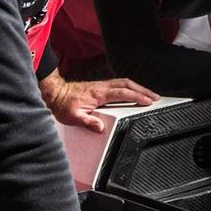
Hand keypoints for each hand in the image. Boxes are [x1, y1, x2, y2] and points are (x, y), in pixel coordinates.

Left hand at [39, 68, 158, 132]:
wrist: (55, 94)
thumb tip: (100, 127)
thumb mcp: (73, 117)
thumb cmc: (63, 105)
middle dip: (143, 90)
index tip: (148, 101)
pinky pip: (119, 84)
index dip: (137, 96)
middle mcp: (103, 87)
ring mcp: (102, 85)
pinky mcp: (100, 87)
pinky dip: (130, 87)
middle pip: (128, 84)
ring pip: (124, 83)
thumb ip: (87, 122)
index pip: (123, 93)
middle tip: (155, 97)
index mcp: (99, 94)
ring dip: (138, 87)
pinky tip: (133, 92)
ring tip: (149, 95)